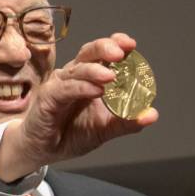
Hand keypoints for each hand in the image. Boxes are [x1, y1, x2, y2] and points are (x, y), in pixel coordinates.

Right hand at [0, 32, 156, 179]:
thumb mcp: (104, 129)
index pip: (101, 54)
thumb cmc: (69, 134)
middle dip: (105, 48)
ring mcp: (58, 85)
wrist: (42, 151)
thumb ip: (126, 121)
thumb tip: (151, 114)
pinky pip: (65, 89)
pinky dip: (81, 88)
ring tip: (111, 75)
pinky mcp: (48, 98)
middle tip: (120, 52)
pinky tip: (95, 90)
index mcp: (87, 78)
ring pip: (77, 70)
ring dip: (94, 70)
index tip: (130, 44)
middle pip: (88, 53)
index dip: (115, 44)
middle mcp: (72, 76)